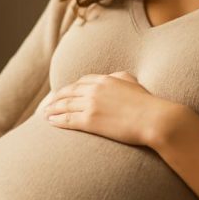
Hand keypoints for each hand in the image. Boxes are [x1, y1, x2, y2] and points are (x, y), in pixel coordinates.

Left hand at [44, 71, 173, 146]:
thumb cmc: (148, 103)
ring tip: (44, 114)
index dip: (70, 88)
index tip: (64, 93)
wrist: (154, 119)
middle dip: (56, 98)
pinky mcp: (90, 121)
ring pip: (64, 105)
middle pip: (68, 92)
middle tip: (48, 104)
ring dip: (52, 109)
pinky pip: (67, 119)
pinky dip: (57, 120)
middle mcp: (94, 90)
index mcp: (104, 80)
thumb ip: (120, 77)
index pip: (81, 82)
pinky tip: (51, 122)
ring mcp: (91, 105)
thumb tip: (113, 77)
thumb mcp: (133, 83)